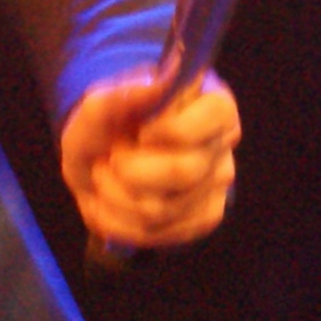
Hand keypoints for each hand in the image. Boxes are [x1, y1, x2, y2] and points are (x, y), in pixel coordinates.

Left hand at [58, 69, 240, 251]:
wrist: (99, 159)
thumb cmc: (107, 125)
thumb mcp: (99, 105)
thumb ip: (122, 94)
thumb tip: (155, 86)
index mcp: (212, 104)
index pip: (216, 116)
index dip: (172, 129)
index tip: (140, 132)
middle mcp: (222, 146)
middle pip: (183, 171)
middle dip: (129, 168)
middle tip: (111, 157)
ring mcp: (216, 187)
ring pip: (161, 209)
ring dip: (114, 195)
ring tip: (105, 177)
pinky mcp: (201, 220)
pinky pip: (153, 234)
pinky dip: (116, 220)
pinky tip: (109, 202)